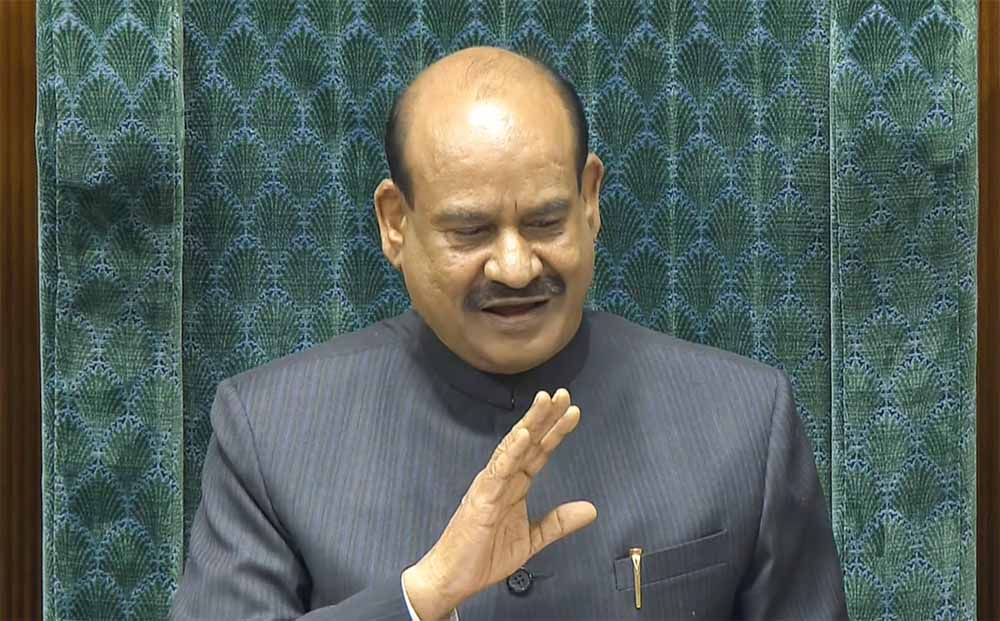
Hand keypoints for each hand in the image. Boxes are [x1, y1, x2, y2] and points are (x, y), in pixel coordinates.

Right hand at [403, 389, 597, 619]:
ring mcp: (490, 485)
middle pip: (528, 441)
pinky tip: (524, 434)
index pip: (539, 452)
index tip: (572, 411)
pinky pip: (498, 470)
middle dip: (545, 416)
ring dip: (530, 423)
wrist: (453, 579)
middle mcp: (502, 478)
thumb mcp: (531, 540)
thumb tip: (591, 509)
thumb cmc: (483, 556)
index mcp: (514, 485)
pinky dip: (511, 451)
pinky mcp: (481, 498)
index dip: (555, 431)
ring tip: (546, 401)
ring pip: (513, 447)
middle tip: (563, 393)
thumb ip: (557, 523)